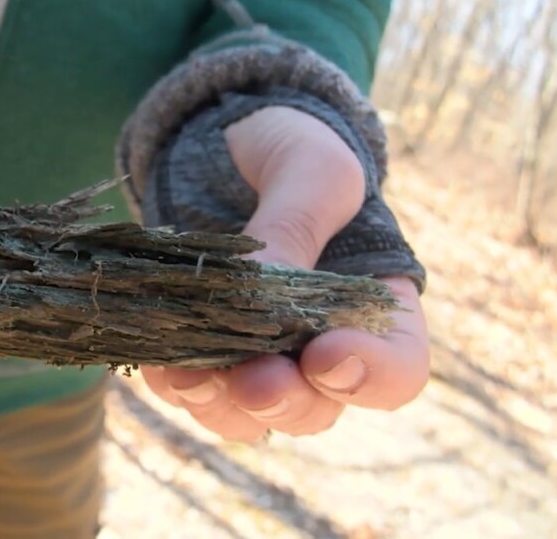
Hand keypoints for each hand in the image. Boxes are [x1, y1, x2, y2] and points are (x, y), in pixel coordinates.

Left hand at [142, 107, 428, 440]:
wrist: (224, 141)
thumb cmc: (291, 149)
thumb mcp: (308, 168)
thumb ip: (297, 223)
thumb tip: (260, 294)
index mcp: (373, 307)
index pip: (396, 369)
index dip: (370, 376)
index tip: (327, 357)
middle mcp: (319, 345)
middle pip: (318, 408)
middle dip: (285, 401)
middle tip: (255, 383)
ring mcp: (257, 354)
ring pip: (249, 415)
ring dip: (222, 405)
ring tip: (193, 377)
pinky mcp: (201, 347)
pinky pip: (190, 390)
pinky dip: (174, 382)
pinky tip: (160, 359)